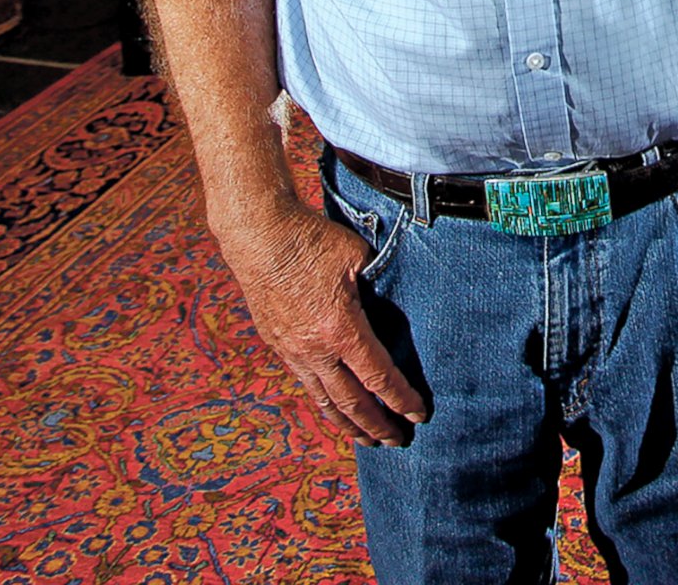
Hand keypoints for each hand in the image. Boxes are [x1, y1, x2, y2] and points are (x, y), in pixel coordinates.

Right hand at [216, 203, 428, 446]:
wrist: (258, 235)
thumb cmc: (311, 240)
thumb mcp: (358, 257)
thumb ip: (379, 285)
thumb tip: (397, 300)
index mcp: (341, 330)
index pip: (379, 377)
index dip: (402, 400)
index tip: (419, 415)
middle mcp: (315, 350)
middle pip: (352, 403)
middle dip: (378, 426)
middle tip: (398, 443)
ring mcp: (292, 351)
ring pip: (324, 401)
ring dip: (349, 425)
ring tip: (368, 441)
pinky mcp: (277, 344)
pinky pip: (306, 384)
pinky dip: (325, 403)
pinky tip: (334, 407)